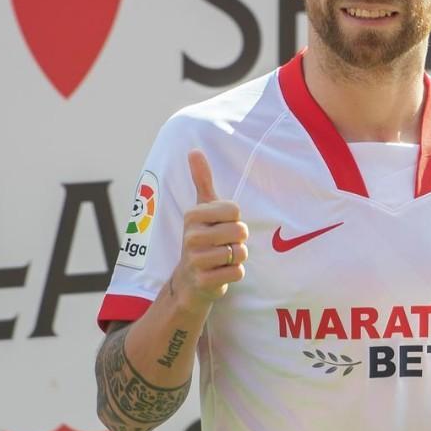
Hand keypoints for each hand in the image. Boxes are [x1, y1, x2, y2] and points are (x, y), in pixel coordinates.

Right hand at [170, 149, 247, 312]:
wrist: (189, 280)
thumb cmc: (202, 238)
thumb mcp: (202, 208)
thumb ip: (202, 179)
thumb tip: (194, 150)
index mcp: (193, 215)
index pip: (235, 210)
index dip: (234, 219)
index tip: (220, 225)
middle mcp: (191, 236)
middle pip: (240, 231)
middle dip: (239, 240)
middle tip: (223, 244)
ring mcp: (196, 260)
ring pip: (240, 253)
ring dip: (238, 257)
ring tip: (221, 258)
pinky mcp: (204, 281)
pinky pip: (238, 272)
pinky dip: (235, 273)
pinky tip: (220, 273)